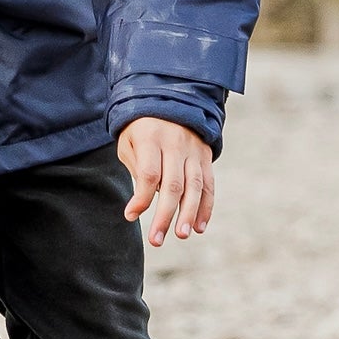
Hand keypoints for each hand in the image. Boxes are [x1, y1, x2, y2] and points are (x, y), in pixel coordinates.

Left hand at [119, 117, 214, 246]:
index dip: (141, 198)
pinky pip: (209, 185)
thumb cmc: (141, 128)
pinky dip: (206, 207)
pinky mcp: (205, 158)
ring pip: (194, 187)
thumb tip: (141, 204)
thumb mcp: (129, 140)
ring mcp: (194, 151)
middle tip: (157, 240)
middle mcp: (176, 145)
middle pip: (172, 185)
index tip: (130, 215)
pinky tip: (199, 226)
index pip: (149, 173)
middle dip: (165, 215)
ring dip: (189, 214)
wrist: (170, 99)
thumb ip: (136, 169)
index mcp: (151, 139)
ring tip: (182, 235)